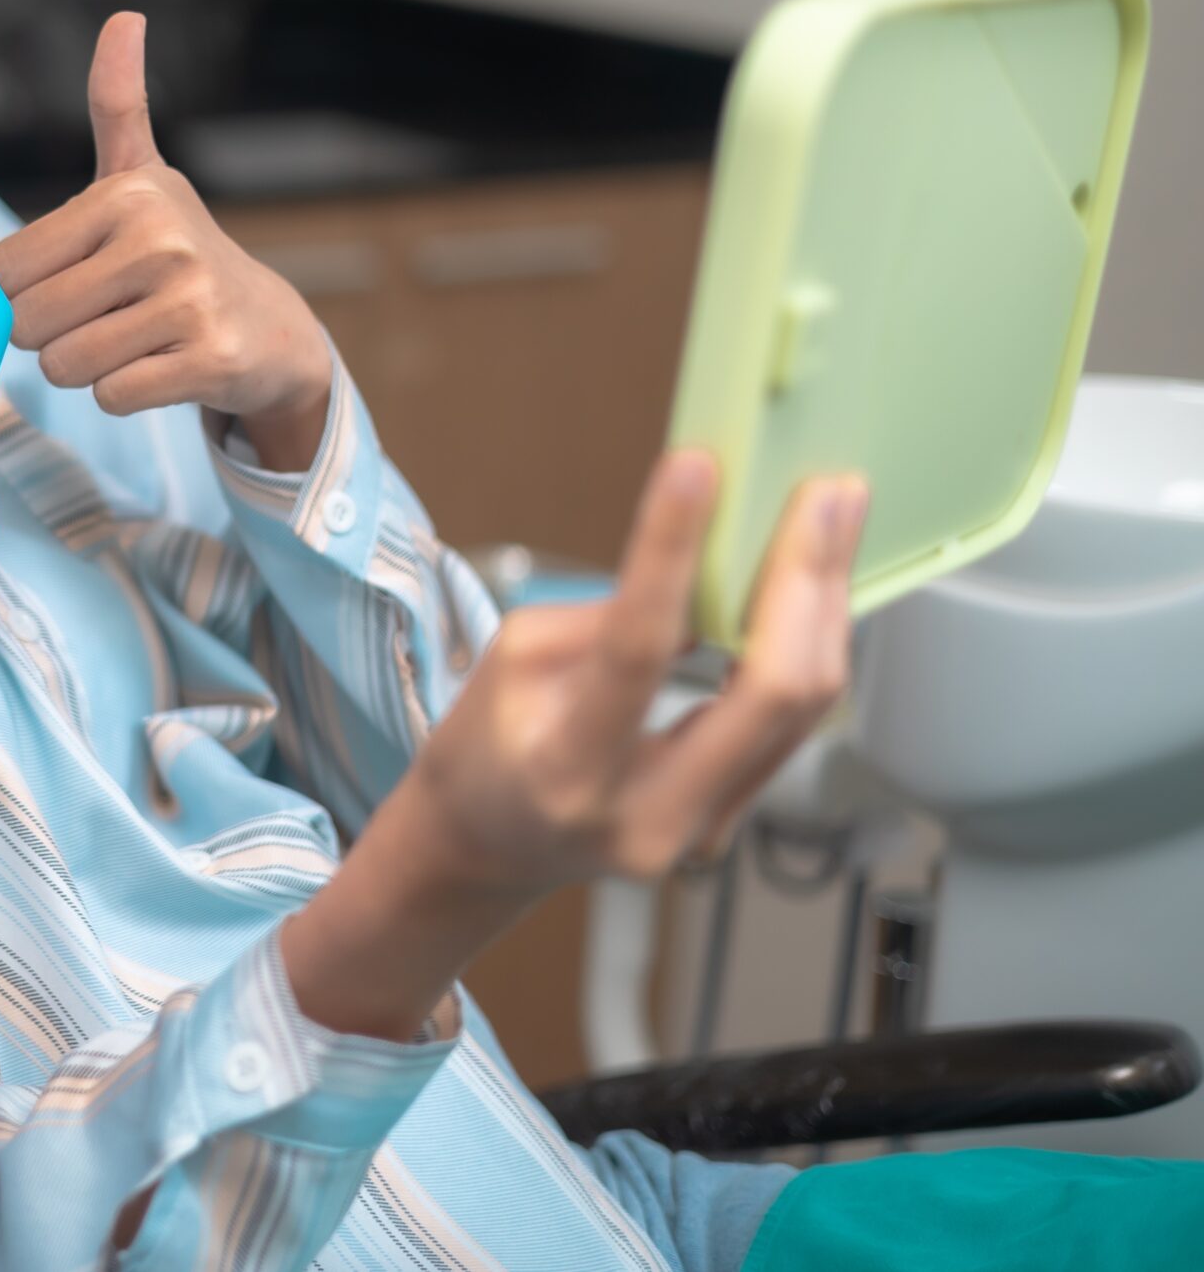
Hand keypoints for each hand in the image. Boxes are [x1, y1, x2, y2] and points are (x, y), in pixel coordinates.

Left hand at [0, 12, 335, 470]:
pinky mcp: (209, 358)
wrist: (270, 327)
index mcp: (125, 195)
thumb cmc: (179, 252)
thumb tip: (126, 16)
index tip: (73, 282)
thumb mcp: (144, 175)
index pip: (3, 273)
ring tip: (131, 341)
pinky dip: (123, 395)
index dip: (23, 294)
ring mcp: (189, 300)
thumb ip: (117, 103)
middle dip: (51, 337)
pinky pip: (112, 396)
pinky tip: (160, 367)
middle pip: (29, 324)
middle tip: (104, 319)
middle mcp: (160, 239)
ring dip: (87, 369)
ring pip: (66, 366)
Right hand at [403, 453, 865, 892]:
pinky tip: (810, 590)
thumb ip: (607, 619)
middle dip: (805, 579)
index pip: (637, 650)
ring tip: (831, 522)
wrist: (488, 848)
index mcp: (568, 770)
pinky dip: (805, 647)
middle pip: (770, 692)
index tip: (698, 469)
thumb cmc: (486, 747)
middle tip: (826, 494)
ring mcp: (702, 831)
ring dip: (823, 605)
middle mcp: (650, 814)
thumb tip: (705, 564)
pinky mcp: (731, 822)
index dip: (671, 552)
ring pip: (801, 708)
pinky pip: (792, 726)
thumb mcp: (512, 664)